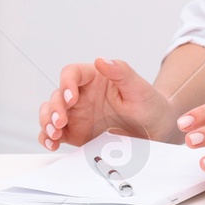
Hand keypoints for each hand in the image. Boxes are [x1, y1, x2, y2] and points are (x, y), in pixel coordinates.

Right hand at [38, 58, 185, 150]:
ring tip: (54, 134)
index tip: (71, 97)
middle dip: (54, 108)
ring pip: (50, 113)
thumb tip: (101, 60)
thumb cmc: (149, 104)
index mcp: (94, 79)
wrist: (157, 130)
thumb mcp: (139, 88)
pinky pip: (54, 134)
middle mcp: (81, 95)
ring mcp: (76, 115)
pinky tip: (52, 143)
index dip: (66, 83)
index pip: (71, 74)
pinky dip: (47, 138)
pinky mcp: (75, 133)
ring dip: (47, 122)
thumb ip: (121, 72)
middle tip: (60, 121)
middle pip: (56, 95)